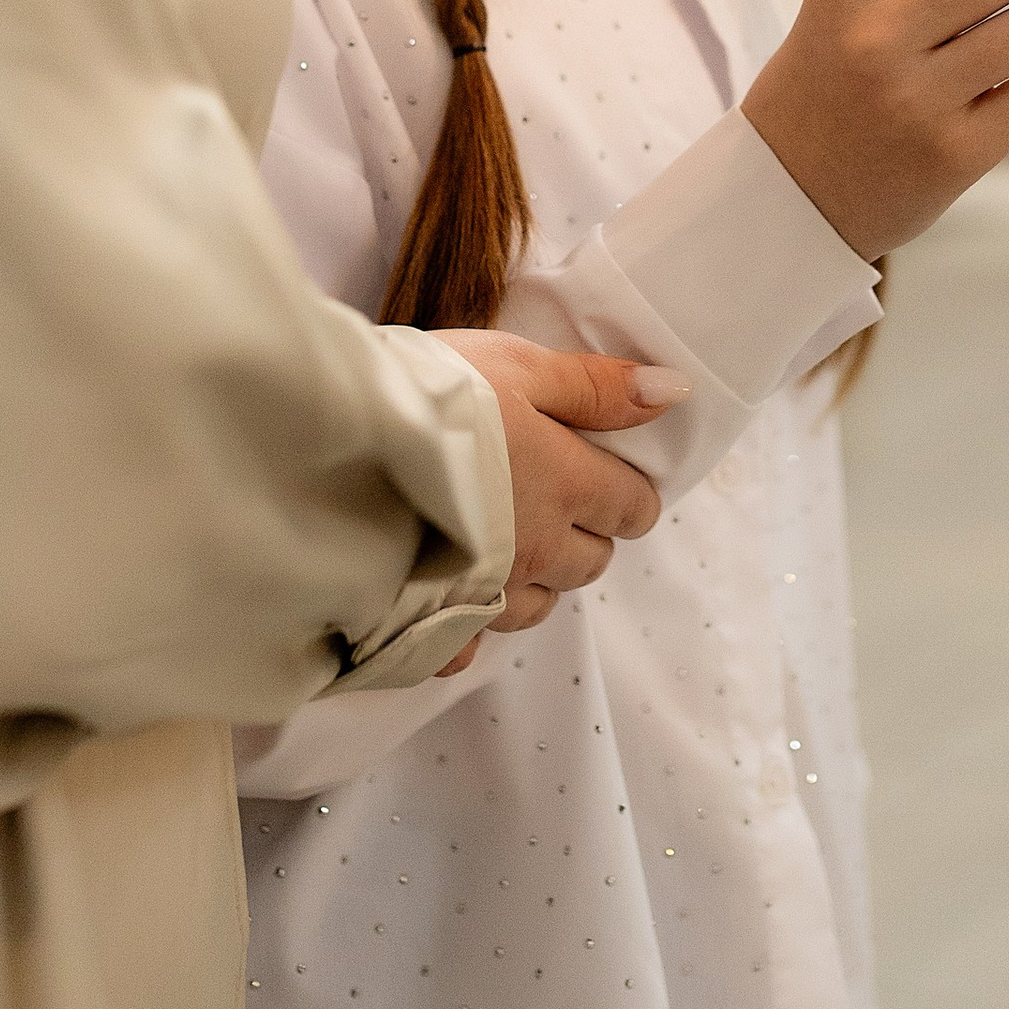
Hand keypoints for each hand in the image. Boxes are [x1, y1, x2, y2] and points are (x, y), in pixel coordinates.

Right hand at [430, 332, 676, 637]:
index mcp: (567, 485)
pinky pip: (471, 642)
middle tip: (551, 499)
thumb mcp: (518, 366)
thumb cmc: (429, 398)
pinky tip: (453, 600)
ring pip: (539, 605)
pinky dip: (471, 627)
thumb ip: (595, 386)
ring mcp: (488, 589)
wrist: (338, 450)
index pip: (633, 506)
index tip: (606, 474)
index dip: (627, 491)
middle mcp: (539, 548)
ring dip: (536, 578)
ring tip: (505, 543)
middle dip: (584, 534)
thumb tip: (670, 393)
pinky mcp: (436, 618)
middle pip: (591, 561)